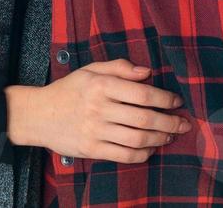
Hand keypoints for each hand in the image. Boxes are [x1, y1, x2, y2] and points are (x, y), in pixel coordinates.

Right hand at [3, 59, 190, 163]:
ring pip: (138, 139)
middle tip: (183, 123)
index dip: (165, 98)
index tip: (176, 101)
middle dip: (170, 122)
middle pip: (145, 118)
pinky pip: (125, 155)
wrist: (38, 115)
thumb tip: (147, 72)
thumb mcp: (90, 70)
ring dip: (160, 139)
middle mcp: (100, 108)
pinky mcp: (92, 150)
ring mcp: (96, 131)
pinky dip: (143, 154)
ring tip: (170, 136)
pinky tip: (151, 149)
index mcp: (101, 85)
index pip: (143, 93)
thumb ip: (119, 67)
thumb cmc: (68, 90)